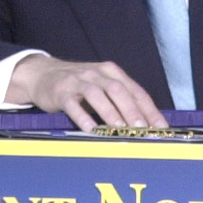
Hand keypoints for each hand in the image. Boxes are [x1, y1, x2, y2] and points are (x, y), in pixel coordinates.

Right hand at [9, 56, 167, 130]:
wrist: (42, 73)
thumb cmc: (78, 84)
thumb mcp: (101, 85)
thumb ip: (121, 100)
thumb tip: (146, 124)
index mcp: (112, 72)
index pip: (136, 91)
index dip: (150, 110)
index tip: (160, 128)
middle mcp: (97, 74)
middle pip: (119, 90)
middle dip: (132, 111)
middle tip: (142, 129)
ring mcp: (78, 81)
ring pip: (98, 95)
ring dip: (110, 113)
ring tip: (120, 129)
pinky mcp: (61, 92)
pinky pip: (73, 104)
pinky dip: (83, 117)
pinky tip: (91, 129)